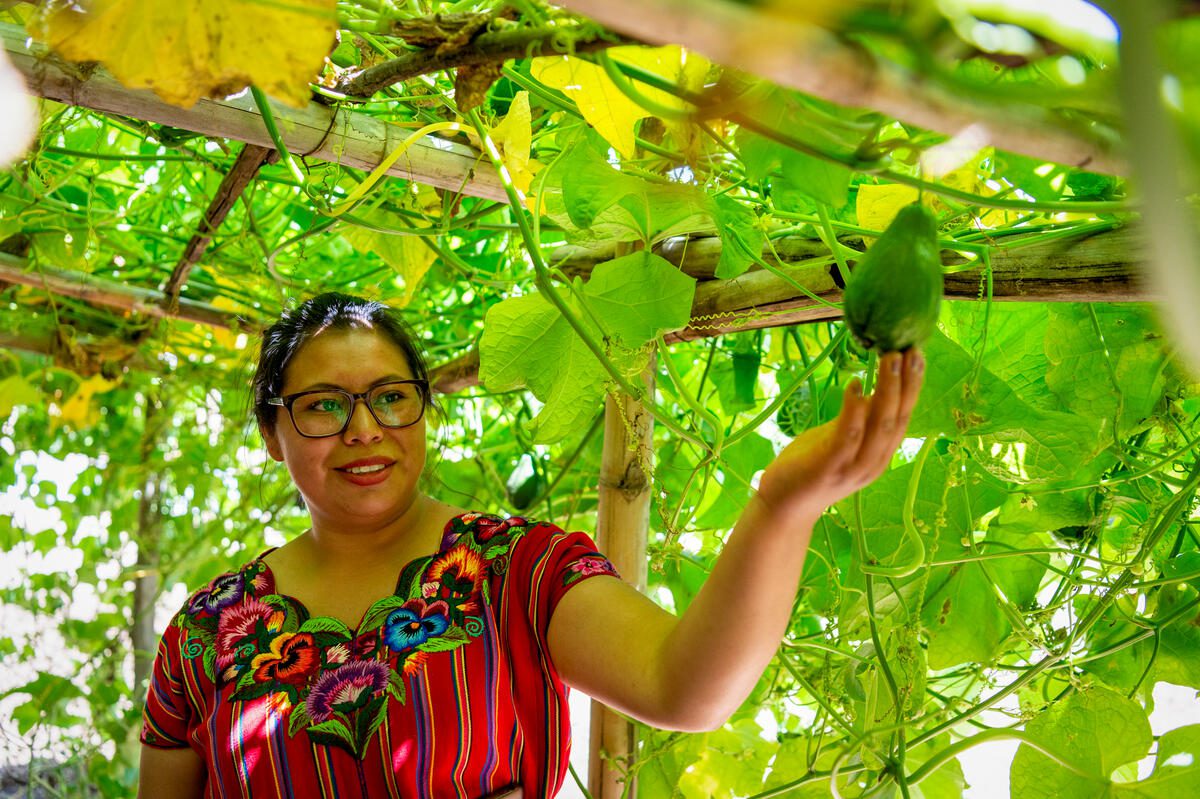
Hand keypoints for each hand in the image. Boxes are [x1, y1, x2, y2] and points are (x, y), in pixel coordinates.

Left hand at [755, 349, 924, 524]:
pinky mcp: (829, 468)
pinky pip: (848, 436)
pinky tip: (854, 385)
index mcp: (880, 453)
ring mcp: (853, 467)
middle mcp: (874, 462)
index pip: (904, 416)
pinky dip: (854, 410)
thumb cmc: (812, 466)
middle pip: (898, 418)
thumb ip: (861, 419)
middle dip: (906, 382)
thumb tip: (878, 388)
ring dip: (887, 390)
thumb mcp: (840, 437)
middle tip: (910, 349)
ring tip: (890, 358)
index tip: (916, 353)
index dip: (913, 385)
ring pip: (879, 425)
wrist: (784, 506)